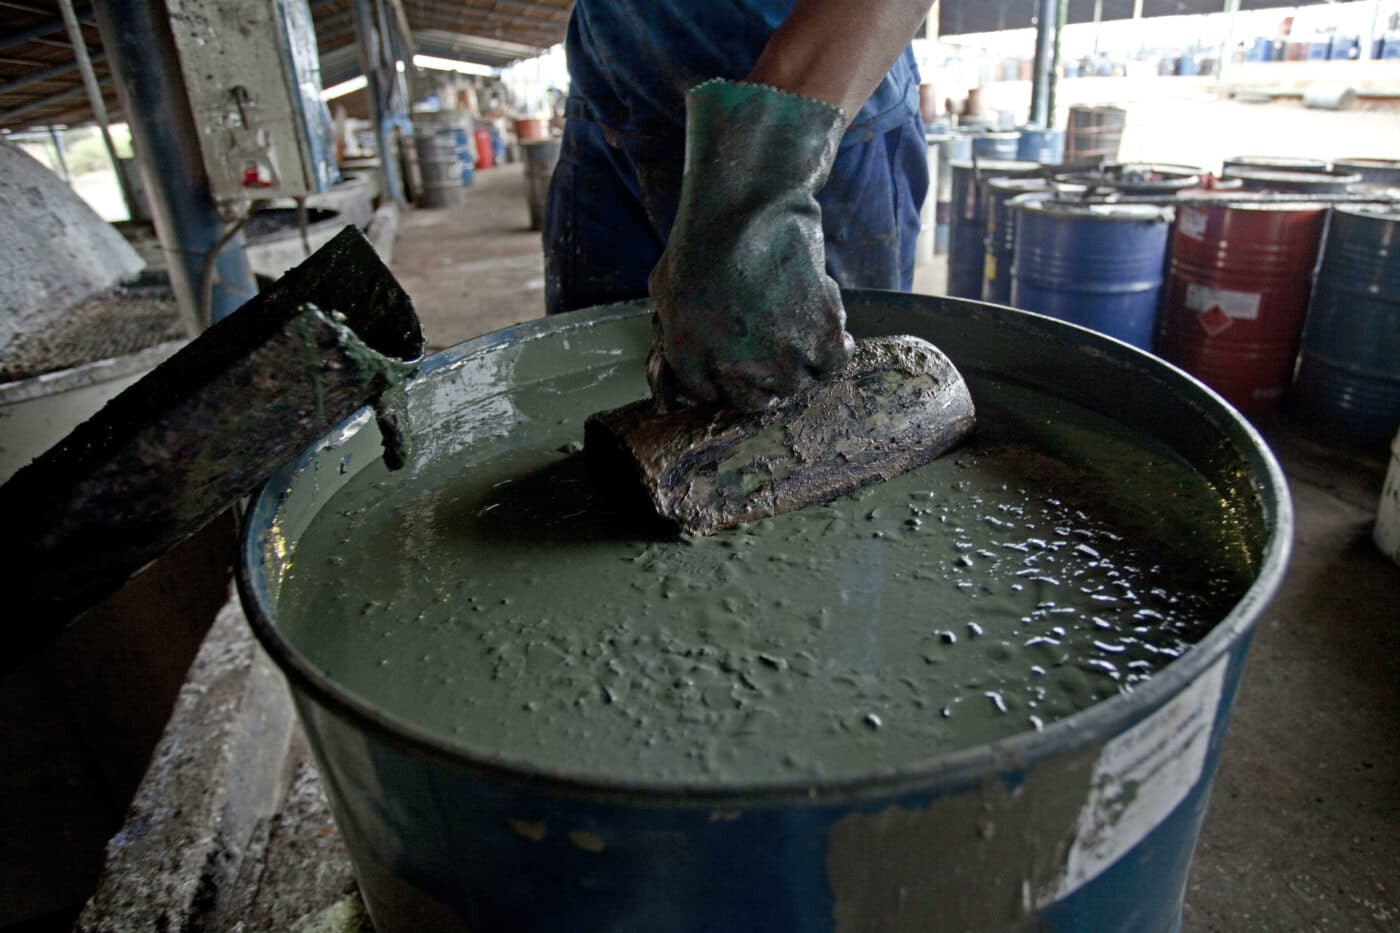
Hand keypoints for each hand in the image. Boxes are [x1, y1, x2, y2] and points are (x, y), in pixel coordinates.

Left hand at [647, 80, 854, 411]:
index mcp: (688, 359)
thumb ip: (665, 346)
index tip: (739, 358)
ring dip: (800, 363)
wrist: (749, 206)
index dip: (726, 377)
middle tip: (772, 346)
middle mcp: (733, 367)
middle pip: (757, 400)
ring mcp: (779, 356)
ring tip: (798, 330)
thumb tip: (665, 398)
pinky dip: (834, 349)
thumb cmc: (701, 243)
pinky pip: (833, 364)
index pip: (711, 396)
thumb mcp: (663, 295)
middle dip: (763, 378)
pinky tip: (826, 326)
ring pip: (797, 386)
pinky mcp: (819, 336)